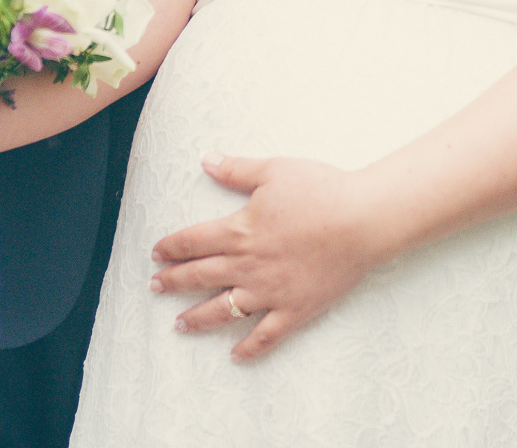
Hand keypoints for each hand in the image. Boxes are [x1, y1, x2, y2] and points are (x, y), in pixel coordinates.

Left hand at [148, 154, 390, 359]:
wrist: (362, 220)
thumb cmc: (321, 190)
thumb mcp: (274, 171)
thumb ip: (235, 170)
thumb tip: (204, 160)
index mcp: (239, 230)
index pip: (193, 241)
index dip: (171, 247)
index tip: (156, 253)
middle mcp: (247, 265)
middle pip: (200, 276)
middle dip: (173, 281)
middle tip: (154, 287)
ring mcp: (270, 291)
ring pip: (224, 310)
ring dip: (198, 318)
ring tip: (179, 324)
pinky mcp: (294, 309)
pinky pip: (266, 335)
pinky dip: (249, 348)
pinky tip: (235, 356)